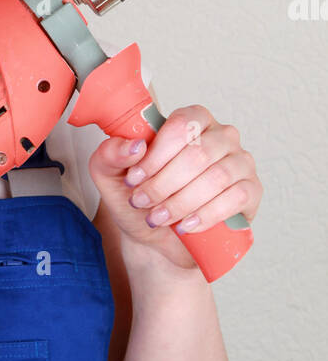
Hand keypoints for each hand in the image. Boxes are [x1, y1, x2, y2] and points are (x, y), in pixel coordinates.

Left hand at [88, 105, 262, 271]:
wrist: (159, 240)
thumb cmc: (141, 201)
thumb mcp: (112, 178)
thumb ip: (109, 155)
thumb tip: (133, 146)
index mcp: (191, 120)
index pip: (180, 126)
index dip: (155, 156)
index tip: (134, 179)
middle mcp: (221, 135)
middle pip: (197, 154)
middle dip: (164, 184)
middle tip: (142, 202)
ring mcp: (240, 162)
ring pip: (217, 177)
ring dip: (181, 202)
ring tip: (158, 218)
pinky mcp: (251, 190)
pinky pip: (236, 197)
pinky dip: (207, 214)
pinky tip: (186, 225)